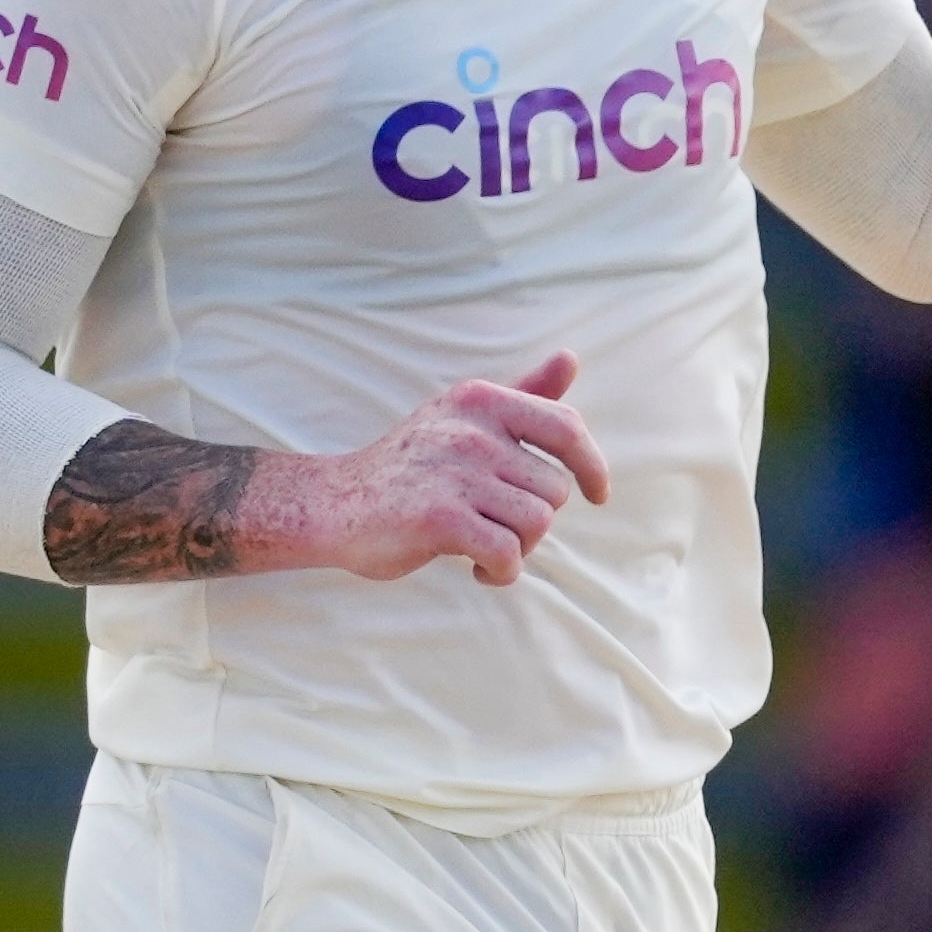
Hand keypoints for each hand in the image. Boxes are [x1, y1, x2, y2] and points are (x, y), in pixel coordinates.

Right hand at [267, 353, 609, 585]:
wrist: (333, 505)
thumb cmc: (409, 468)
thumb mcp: (462, 418)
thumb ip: (521, 394)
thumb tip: (570, 358)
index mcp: (480, 400)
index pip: (566, 427)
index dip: (592, 465)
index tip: (598, 494)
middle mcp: (470, 430)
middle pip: (554, 490)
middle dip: (536, 520)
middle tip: (497, 528)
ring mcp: (455, 473)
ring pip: (537, 524)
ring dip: (518, 549)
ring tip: (484, 548)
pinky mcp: (440, 518)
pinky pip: (508, 555)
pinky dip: (501, 573)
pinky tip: (477, 570)